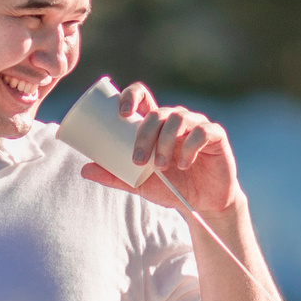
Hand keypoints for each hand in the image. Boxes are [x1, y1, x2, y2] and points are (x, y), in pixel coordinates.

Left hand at [79, 83, 241, 215]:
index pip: (142, 97)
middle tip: (138, 160)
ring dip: (165, 143)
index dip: (131, 96)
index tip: (121, 113)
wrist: (203, 204)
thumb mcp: (140, 184)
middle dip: (144, 135)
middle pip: (157, 112)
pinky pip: (202, 132)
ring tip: (162, 167)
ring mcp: (197, 125)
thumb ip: (115, 175)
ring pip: (177, 119)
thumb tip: (84, 169)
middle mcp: (176, 119)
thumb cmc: (171, 188)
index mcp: (156, 124)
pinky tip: (184, 164)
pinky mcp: (215, 136)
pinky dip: (190, 147)